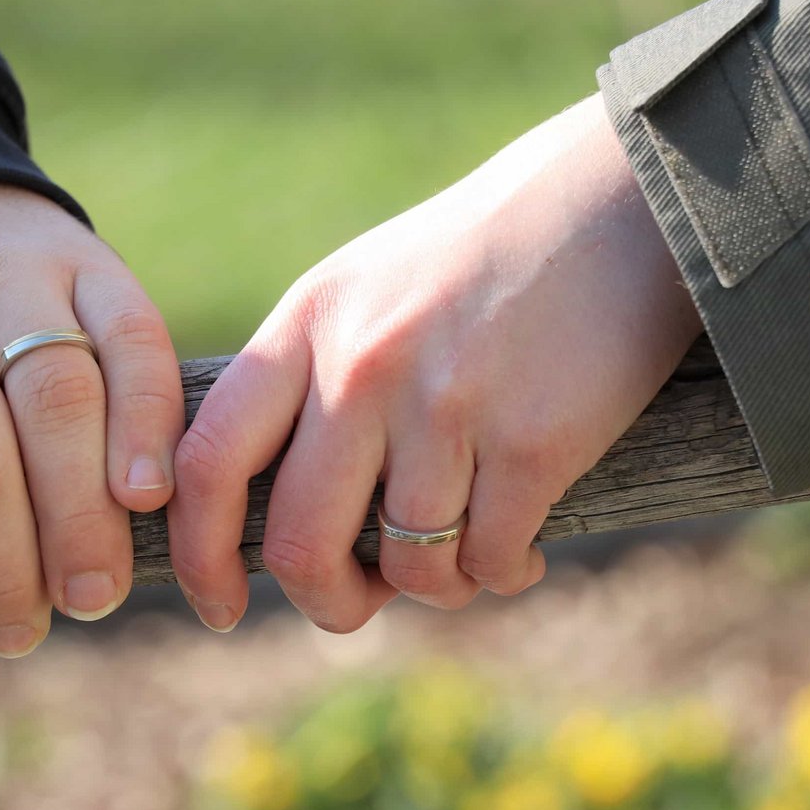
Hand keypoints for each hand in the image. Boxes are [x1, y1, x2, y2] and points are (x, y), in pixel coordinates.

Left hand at [167, 95, 702, 632]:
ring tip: (464, 560)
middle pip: (299, 543)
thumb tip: (267, 507)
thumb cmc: (477, 261)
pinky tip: (521, 551)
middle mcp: (361, 367)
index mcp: (304, 326)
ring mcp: (445, 405)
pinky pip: (489, 560)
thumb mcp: (361, 291)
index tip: (222, 607)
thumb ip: (304, 380)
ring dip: (435, 589)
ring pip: (408, 567)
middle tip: (363, 602)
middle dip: (329, 602)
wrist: (613, 202)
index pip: (208, 461)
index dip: (197, 554)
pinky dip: (502, 574)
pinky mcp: (533, 441)